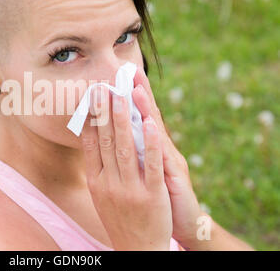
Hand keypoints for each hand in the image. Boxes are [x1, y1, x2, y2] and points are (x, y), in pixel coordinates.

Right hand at [80, 85, 172, 250]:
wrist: (138, 250)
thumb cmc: (120, 219)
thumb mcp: (102, 196)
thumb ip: (98, 169)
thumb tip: (92, 141)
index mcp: (96, 182)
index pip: (91, 144)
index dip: (92, 118)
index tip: (92, 97)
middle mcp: (109, 184)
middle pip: (106, 141)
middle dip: (105, 111)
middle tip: (105, 86)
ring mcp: (130, 190)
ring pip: (126, 148)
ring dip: (124, 119)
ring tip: (122, 94)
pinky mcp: (153, 196)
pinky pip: (151, 165)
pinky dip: (151, 142)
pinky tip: (150, 121)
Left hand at [132, 66, 204, 248]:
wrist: (181, 224)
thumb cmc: (159, 196)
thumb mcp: (143, 171)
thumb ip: (131, 151)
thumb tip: (112, 134)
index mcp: (151, 148)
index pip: (138, 116)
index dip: (131, 95)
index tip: (121, 73)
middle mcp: (162, 149)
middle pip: (148, 116)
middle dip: (137, 92)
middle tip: (127, 69)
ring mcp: (170, 160)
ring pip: (155, 131)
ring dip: (145, 108)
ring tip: (135, 87)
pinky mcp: (176, 176)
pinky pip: (163, 157)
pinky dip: (156, 139)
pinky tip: (151, 123)